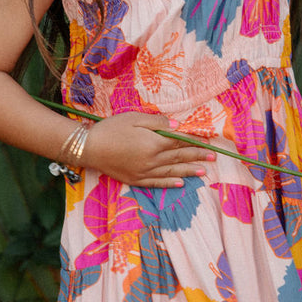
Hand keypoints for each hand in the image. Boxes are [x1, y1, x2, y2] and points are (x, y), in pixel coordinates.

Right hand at [80, 112, 214, 187]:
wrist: (88, 148)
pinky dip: (170, 184)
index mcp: (153, 143)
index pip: (179, 142)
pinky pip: (157, 183)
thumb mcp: (133, 118)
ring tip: (204, 172)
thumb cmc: (110, 128)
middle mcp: (152, 160)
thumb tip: (177, 126)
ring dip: (189, 172)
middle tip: (213, 157)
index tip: (208, 141)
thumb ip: (157, 122)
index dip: (194, 141)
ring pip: (171, 172)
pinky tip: (180, 184)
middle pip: (179, 158)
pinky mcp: (135, 180)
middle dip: (197, 157)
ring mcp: (144, 172)